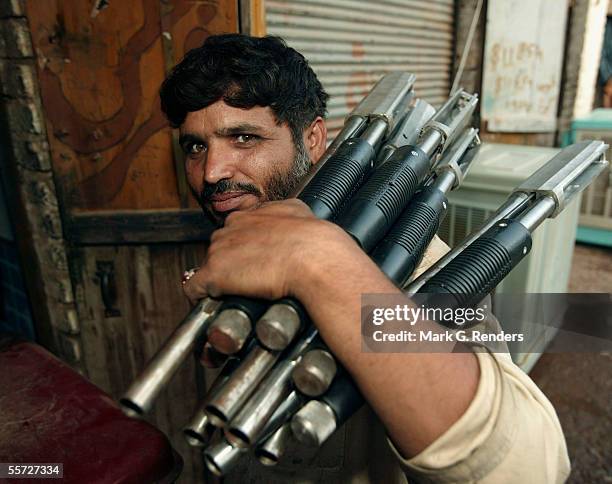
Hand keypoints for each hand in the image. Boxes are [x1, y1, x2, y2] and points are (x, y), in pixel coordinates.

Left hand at [183, 199, 366, 302]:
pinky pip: (193, 287)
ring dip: (219, 281)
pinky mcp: (214, 274)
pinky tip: (209, 304)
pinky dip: (198, 296)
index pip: (234, 233)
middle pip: (220, 250)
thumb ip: (284, 212)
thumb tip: (288, 216)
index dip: (242, 250)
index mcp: (248, 216)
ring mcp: (219, 251)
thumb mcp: (299, 212)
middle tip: (248, 281)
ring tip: (237, 295)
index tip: (252, 263)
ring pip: (209, 267)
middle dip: (230, 265)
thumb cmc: (312, 240)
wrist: (313, 258)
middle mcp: (229, 229)